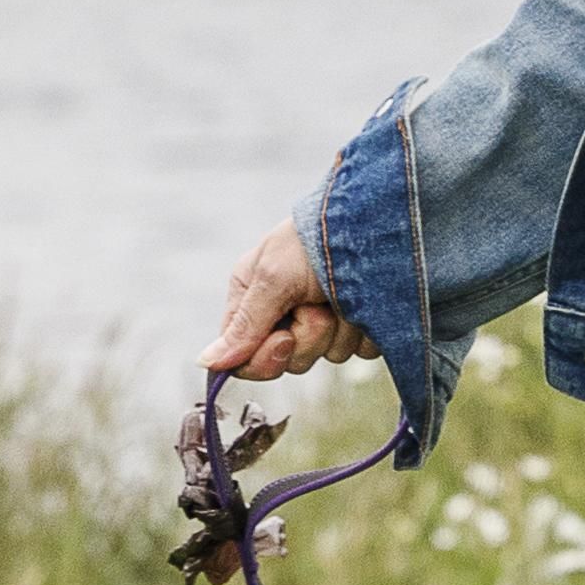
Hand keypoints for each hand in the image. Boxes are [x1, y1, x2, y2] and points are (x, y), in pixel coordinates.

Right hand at [210, 219, 376, 379]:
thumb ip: (245, 324)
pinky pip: (361, 351)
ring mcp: (327, 320)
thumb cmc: (316, 239)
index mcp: (254, 298)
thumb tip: (206, 362)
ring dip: (340, 329)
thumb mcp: (273, 276)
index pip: (244, 355)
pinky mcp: (360, 326)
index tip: (284, 338)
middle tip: (318, 306)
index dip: (264, 357)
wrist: (378, 222)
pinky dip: (365, 330)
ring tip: (344, 295)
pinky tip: (366, 304)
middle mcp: (288, 312)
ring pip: (329, 356)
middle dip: (308, 337)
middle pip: (288, 361)